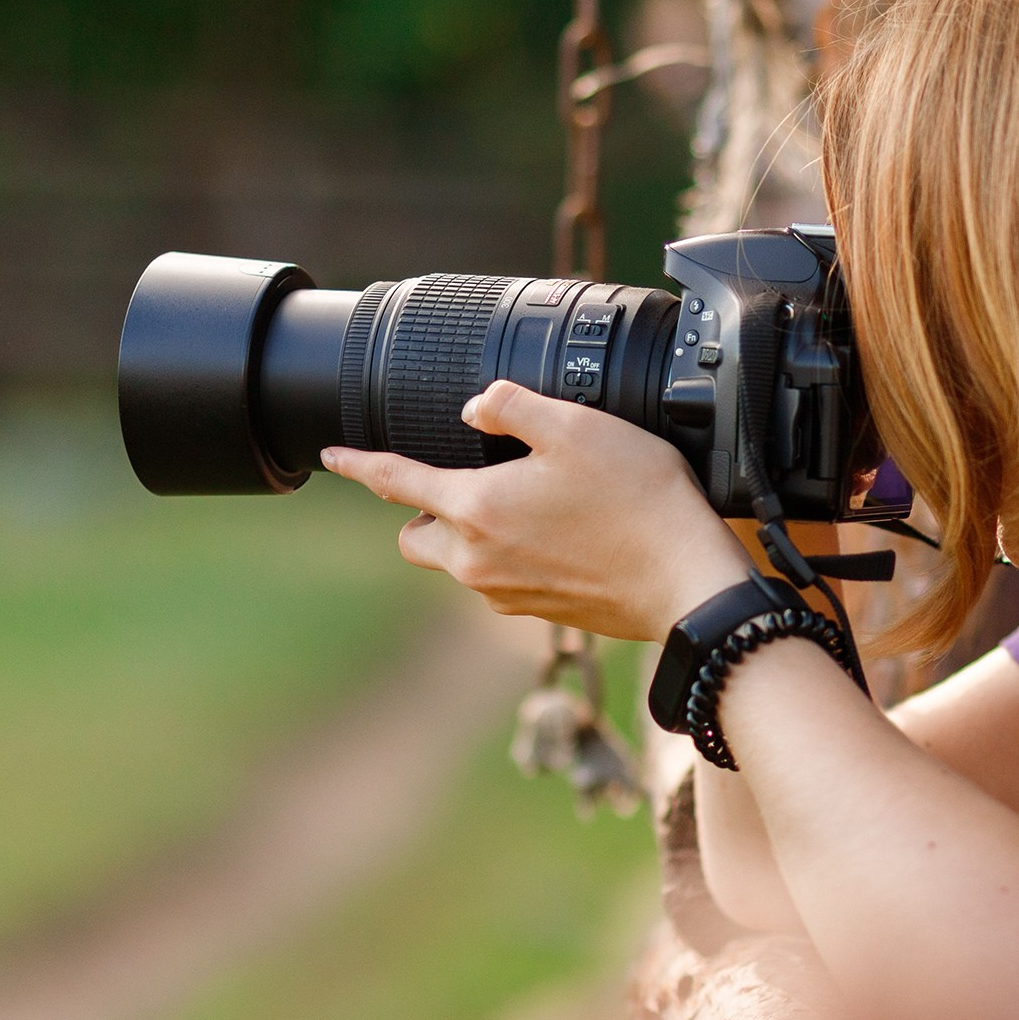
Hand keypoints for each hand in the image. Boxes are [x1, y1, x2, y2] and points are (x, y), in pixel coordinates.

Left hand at [321, 380, 752, 640]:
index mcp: (474, 510)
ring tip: (530, 505)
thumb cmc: (638, 501)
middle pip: (415, 537)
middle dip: (424, 511)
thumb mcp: (576, 426)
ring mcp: (505, 595)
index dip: (358, 465)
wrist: (686, 582)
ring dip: (472, 535)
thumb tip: (473, 409)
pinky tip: (559, 536)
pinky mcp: (539, 614)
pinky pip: (499, 582)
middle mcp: (477, 561)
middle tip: (470, 481)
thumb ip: (511, 406)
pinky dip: (510, 558)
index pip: (395, 483)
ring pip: (459, 562)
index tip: (332, 456)